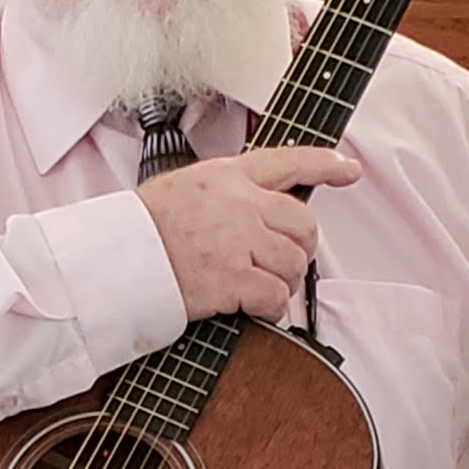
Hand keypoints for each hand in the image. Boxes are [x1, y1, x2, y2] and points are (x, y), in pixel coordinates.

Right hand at [143, 146, 355, 321]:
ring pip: (293, 263)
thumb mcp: (188, 185)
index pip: (288, 162)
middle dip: (301, 248)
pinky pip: (275, 295)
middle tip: (283, 262)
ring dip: (283, 281)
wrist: (121, 257)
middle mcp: (241, 204)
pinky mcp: (233, 278)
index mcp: (229, 175)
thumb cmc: (146, 227)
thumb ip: (228, 190)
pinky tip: (255, 306)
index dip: (325, 165)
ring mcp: (239, 241)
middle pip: (303, 224)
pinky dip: (271, 307)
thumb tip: (258, 207)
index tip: (347, 170)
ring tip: (260, 286)